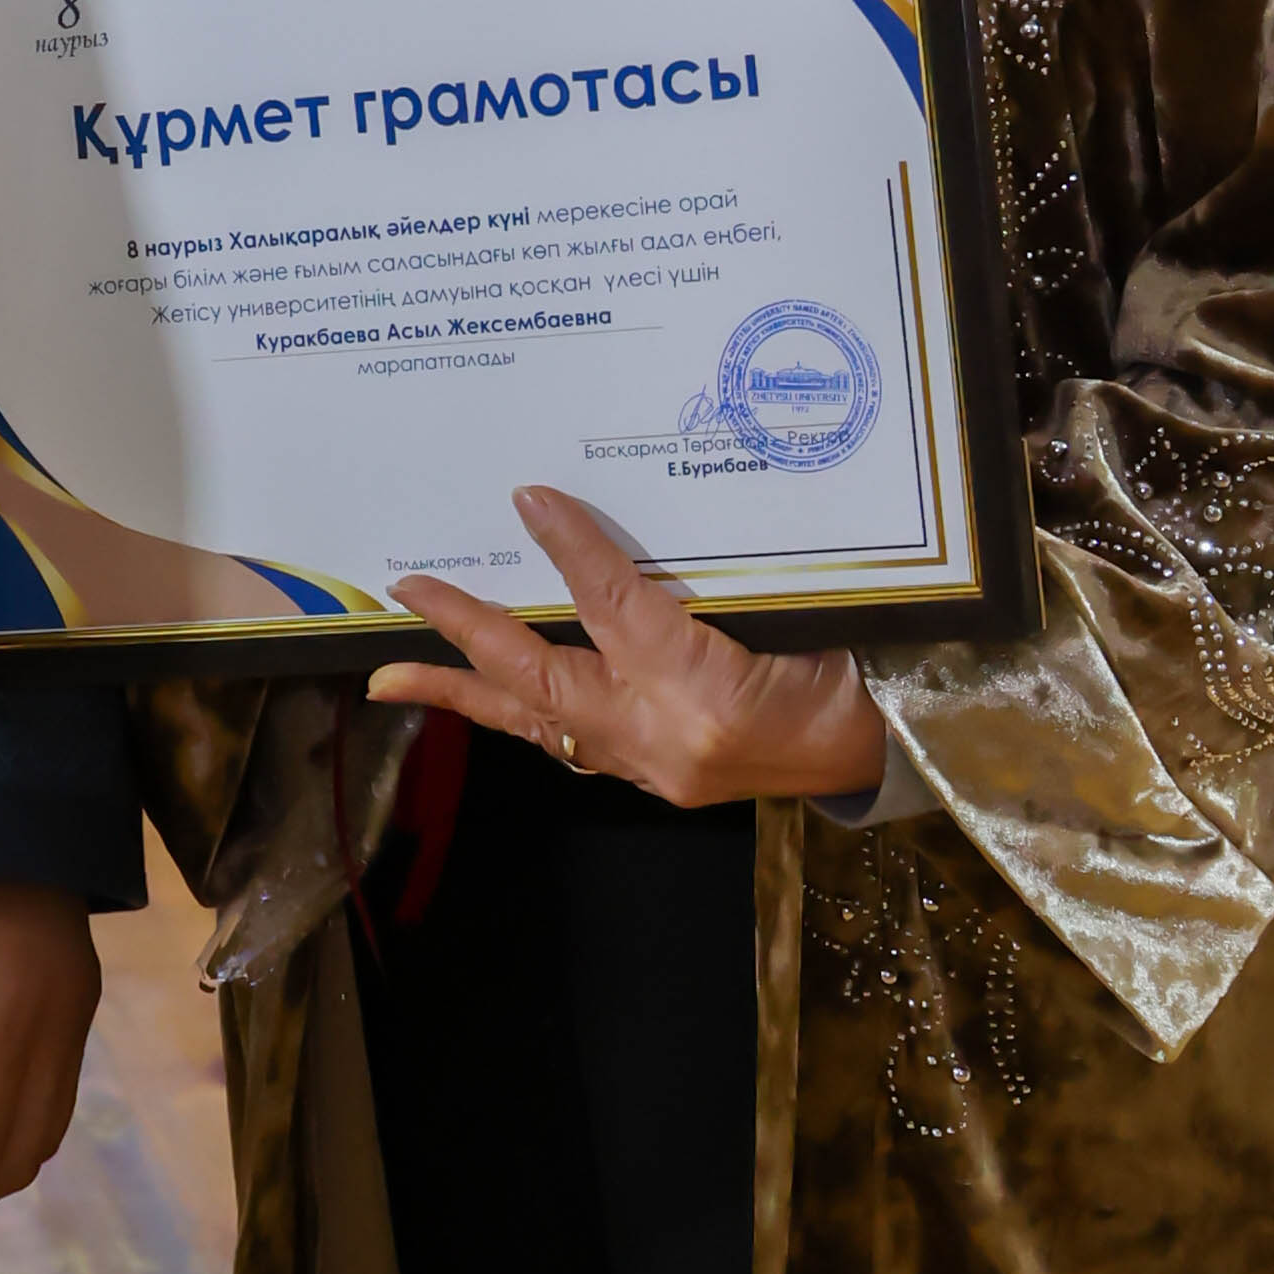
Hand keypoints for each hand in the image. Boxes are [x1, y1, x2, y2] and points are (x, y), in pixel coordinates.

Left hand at [374, 489, 883, 818]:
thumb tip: (602, 526)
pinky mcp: (649, 776)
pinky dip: (521, 716)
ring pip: (537, 721)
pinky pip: (566, 742)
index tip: (528, 498)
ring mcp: (650, 764)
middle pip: (540, 678)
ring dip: (465, 694)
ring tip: (392, 679)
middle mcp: (662, 736)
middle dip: (465, 638)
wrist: (882, 748)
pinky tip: (482, 696)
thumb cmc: (846, 666)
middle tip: (406, 593)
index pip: (615, 603)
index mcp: (700, 689)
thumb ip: (695, 579)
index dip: (570, 547)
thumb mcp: (786, 604)